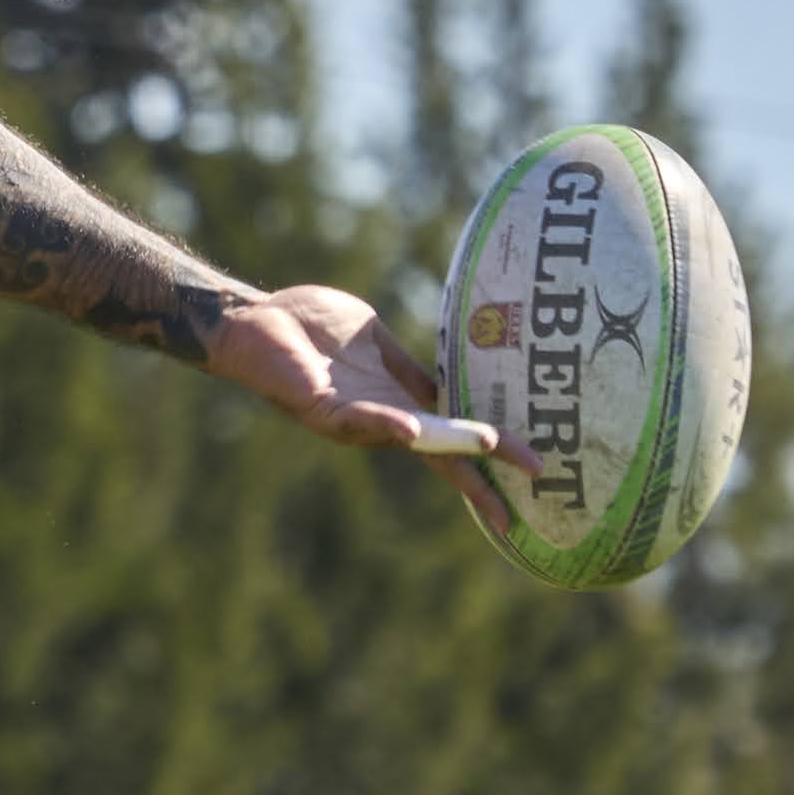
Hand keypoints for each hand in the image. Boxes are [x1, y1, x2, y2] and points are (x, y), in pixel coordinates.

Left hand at [208, 284, 527, 536]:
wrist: (256, 321)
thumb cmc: (310, 326)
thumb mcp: (375, 343)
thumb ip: (407, 367)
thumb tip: (448, 382)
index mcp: (396, 401)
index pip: (454, 435)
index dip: (494, 454)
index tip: (538, 469)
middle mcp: (380, 419)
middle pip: (443, 450)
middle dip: (486, 466)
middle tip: (535, 474)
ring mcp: (354, 417)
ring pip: (411, 438)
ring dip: (449, 442)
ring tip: (491, 445)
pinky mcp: (323, 407)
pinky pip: (360, 419)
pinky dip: (386, 425)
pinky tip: (413, 430)